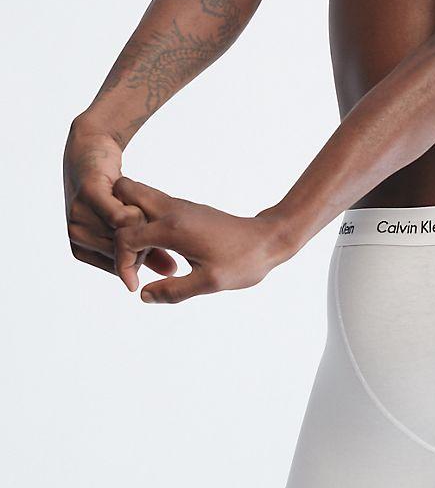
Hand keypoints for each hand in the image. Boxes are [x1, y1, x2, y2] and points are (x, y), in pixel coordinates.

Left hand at [64, 116, 176, 282]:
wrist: (92, 148)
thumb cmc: (111, 190)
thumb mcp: (129, 224)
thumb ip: (145, 249)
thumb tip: (169, 271)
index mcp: (81, 248)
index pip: (120, 268)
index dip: (142, 258)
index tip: (154, 242)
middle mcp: (77, 234)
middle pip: (124, 252)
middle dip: (145, 242)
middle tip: (154, 223)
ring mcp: (79, 214)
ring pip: (125, 234)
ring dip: (143, 223)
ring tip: (145, 209)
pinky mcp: (88, 194)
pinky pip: (120, 216)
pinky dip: (135, 211)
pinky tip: (137, 201)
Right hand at [112, 177, 284, 302]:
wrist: (268, 239)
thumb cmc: (243, 261)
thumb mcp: (210, 283)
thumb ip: (174, 291)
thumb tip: (143, 295)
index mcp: (174, 226)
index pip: (125, 236)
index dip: (122, 263)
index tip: (134, 286)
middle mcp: (173, 209)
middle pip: (125, 192)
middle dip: (114, 223)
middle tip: (129, 255)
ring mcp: (178, 206)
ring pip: (137, 197)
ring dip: (128, 223)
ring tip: (142, 257)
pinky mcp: (184, 210)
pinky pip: (151, 207)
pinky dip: (142, 225)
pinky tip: (156, 252)